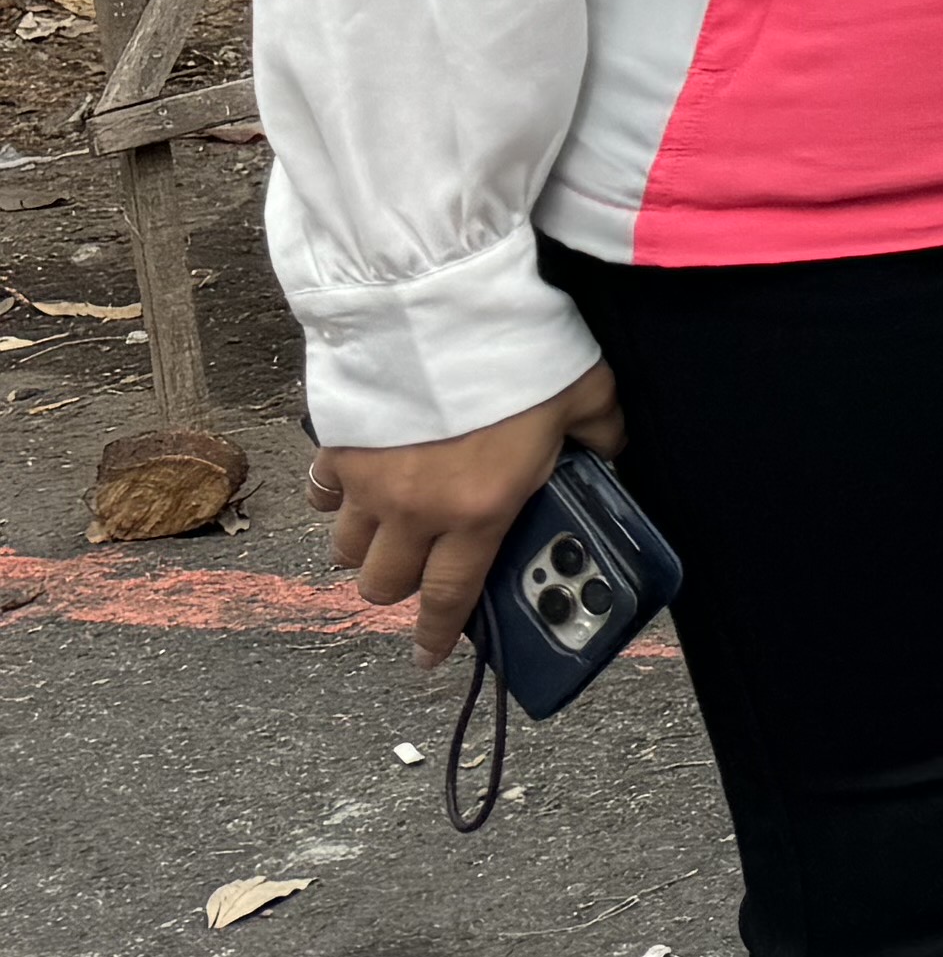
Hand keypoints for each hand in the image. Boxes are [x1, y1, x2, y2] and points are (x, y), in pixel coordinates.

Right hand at [305, 360, 620, 666]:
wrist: (440, 301)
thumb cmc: (519, 349)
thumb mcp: (587, 392)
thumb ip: (600, 433)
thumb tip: (607, 450)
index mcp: (480, 509)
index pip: (453, 596)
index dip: (439, 634)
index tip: (430, 654)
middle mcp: (415, 509)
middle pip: (383, 584)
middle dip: (402, 585)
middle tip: (425, 565)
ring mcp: (366, 480)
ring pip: (345, 548)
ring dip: (367, 546)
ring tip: (393, 524)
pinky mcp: (334, 445)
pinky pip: (321, 495)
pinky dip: (334, 498)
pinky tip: (358, 481)